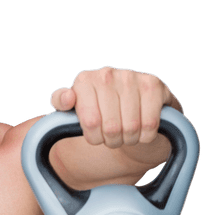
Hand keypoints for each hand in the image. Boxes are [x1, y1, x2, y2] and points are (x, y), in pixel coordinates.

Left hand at [50, 67, 173, 148]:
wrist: (132, 108)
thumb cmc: (100, 111)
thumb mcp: (75, 108)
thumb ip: (61, 102)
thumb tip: (67, 98)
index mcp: (84, 80)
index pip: (91, 122)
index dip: (94, 137)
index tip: (95, 134)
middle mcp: (107, 74)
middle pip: (112, 128)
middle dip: (112, 140)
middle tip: (112, 136)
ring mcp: (131, 77)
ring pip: (132, 128)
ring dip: (129, 139)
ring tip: (126, 133)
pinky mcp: (154, 84)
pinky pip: (149, 125)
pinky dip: (146, 136)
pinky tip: (142, 129)